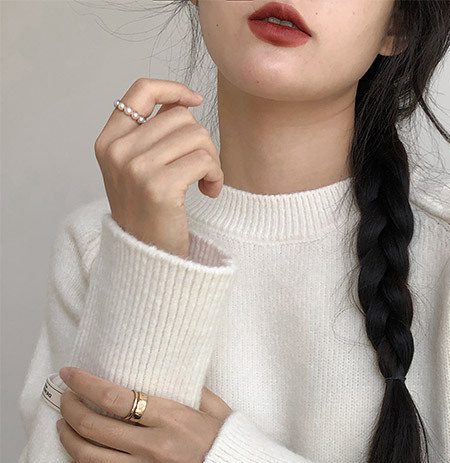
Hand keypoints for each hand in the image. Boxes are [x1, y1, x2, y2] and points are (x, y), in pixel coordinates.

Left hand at [56, 366, 232, 462]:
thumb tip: (169, 372)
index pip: (114, 397)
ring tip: (65, 427)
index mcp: (173, 419)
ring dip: (69, 438)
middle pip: (93, 425)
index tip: (69, 375)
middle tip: (66, 400)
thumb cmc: (233, 447)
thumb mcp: (219, 410)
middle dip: (70, 408)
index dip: (84, 384)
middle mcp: (156, 447)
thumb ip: (194, 390)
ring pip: (89, 456)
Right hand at [94, 77, 223, 257]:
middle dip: (202, 141)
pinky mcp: (159, 186)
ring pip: (197, 136)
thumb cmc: (150, 216)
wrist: (147, 261)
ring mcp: (136, 168)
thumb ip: (150, 137)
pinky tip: (210, 192)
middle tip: (203, 169)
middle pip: (180, 117)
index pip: (140, 91)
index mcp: (108, 142)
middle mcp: (118, 151)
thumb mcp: (137, 171)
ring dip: (212, 161)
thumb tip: (182, 103)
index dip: (172, 89)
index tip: (195, 100)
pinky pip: (204, 160)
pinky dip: (216, 175)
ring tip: (206, 183)